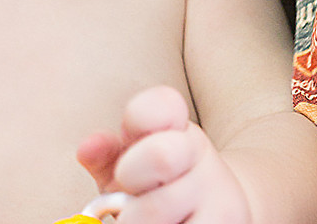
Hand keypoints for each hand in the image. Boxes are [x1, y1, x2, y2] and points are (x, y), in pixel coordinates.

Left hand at [76, 86, 251, 223]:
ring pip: (159, 209)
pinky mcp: (228, 220)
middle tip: (128, 197)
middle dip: (130, 182)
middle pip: (160, 156)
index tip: (129, 150)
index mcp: (171, 125)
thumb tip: (88, 147)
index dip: (137, 123)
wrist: (212, 214)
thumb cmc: (152, 190)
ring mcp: (218, 188)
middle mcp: (197, 151)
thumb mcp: (125, 166)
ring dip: (136, 222)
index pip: (159, 105)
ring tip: (146, 221)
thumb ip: (106, 155)